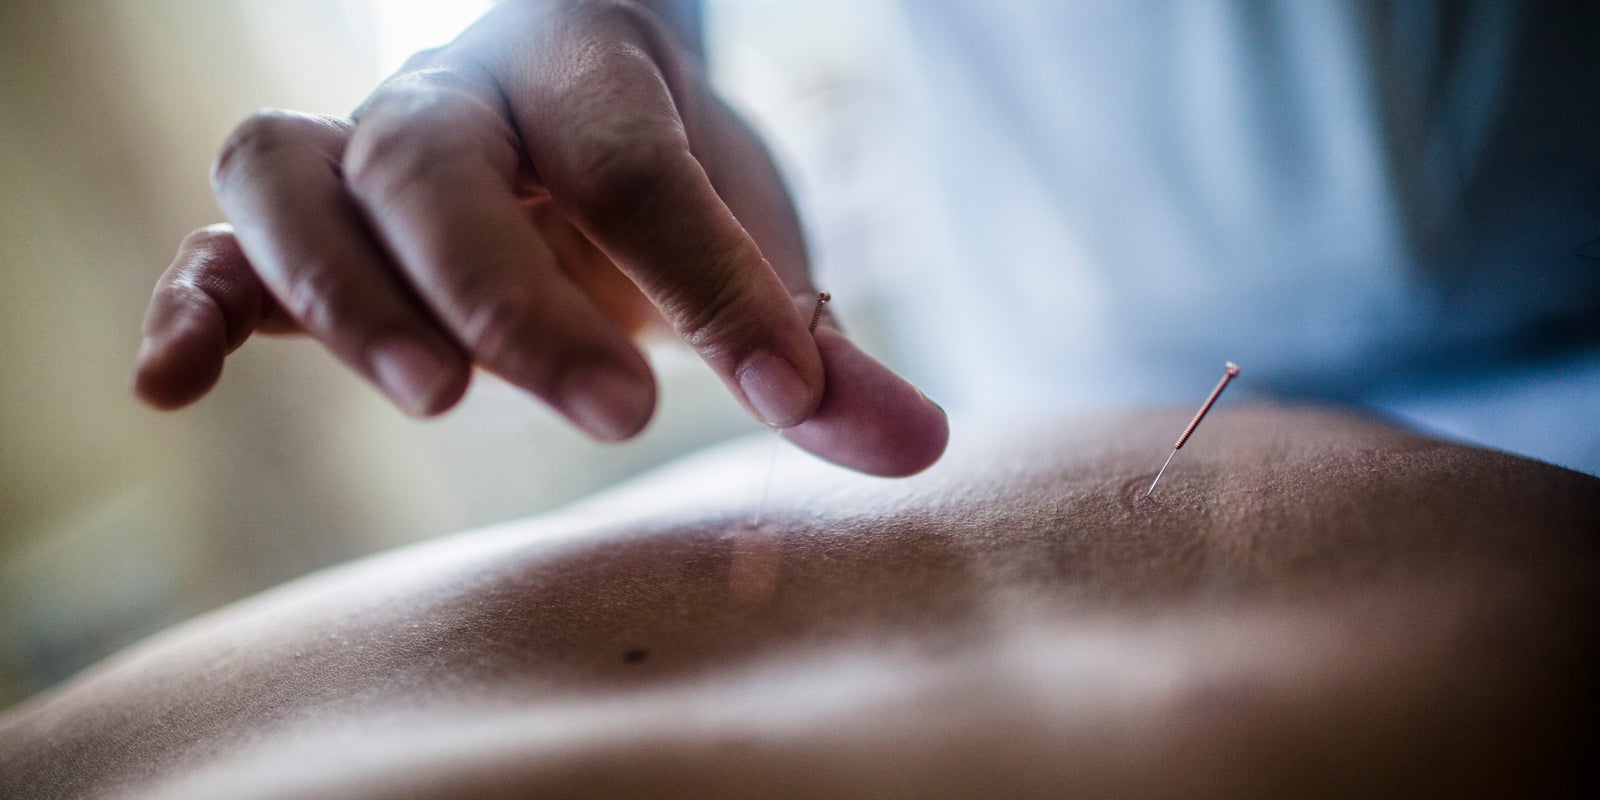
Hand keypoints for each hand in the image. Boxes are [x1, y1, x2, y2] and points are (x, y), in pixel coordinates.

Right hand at [131, 0, 944, 475]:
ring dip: (344, 292)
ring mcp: (360, 153)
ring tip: (435, 399)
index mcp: (588, 74)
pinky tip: (176, 381)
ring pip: (291, 175)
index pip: (632, 160)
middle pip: (433, 163)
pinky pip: (215, 242)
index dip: (711, 274)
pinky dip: (191, 301)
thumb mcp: (748, 245)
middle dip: (513, 294)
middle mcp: (456, 98)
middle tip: (617, 412)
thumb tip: (918, 450)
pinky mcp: (299, 226)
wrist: (567, 118)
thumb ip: (821, 351)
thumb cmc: (661, 187)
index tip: (790, 390)